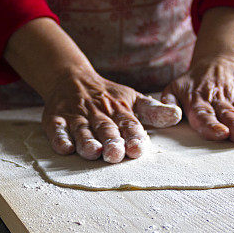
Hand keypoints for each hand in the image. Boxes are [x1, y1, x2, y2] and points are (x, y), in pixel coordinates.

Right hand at [42, 69, 181, 162]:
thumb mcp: (132, 99)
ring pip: (82, 131)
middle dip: (110, 141)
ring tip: (93, 152)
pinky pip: (57, 130)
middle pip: (105, 129)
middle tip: (115, 154)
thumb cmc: (107, 96)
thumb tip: (177, 115)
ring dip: (87, 141)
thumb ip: (154, 111)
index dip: (133, 136)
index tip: (137, 148)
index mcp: (119, 110)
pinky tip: (65, 147)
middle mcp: (98, 114)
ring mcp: (76, 117)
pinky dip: (60, 138)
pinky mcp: (55, 120)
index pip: (128, 124)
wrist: (70, 78)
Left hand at [162, 56, 233, 143]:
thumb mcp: (174, 87)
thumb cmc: (192, 84)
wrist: (217, 62)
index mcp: (198, 100)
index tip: (221, 134)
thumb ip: (168, 102)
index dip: (212, 125)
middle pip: (229, 115)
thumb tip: (167, 114)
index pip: (204, 114)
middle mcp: (218, 99)